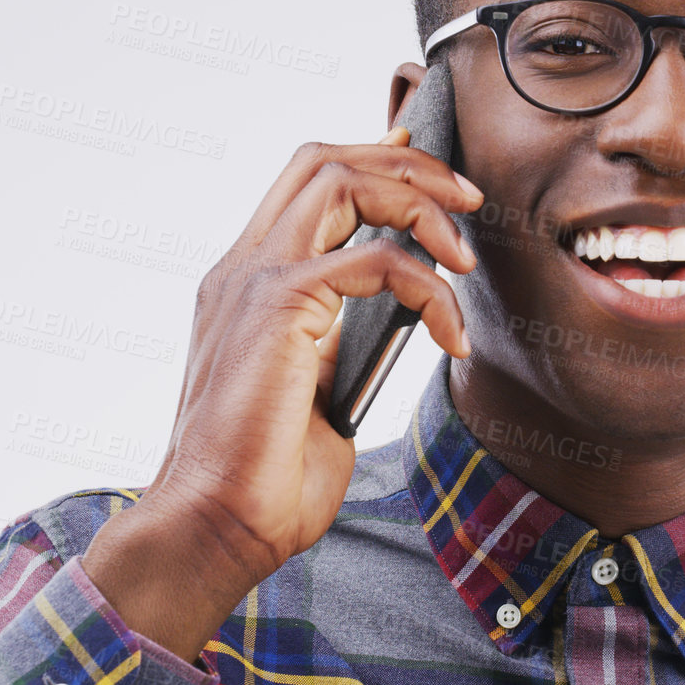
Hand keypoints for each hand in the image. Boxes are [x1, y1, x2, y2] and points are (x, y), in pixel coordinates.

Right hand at [83, 127, 481, 659]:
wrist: (217, 524)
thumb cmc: (265, 480)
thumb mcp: (315, 392)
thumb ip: (338, 345)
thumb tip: (396, 325)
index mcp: (246, 285)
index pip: (304, 187)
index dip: (370, 160)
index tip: (428, 168)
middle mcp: (243, 269)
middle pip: (322, 161)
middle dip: (405, 163)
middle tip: (467, 197)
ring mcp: (254, 280)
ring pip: (341, 182)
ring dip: (419, 201)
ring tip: (464, 254)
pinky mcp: (279, 305)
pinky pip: (377, 260)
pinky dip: (430, 289)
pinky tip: (452, 335)